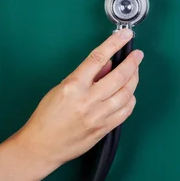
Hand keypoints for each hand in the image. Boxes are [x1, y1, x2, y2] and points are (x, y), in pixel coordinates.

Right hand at [18, 29, 142, 166]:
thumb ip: (86, 76)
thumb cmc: (47, 116)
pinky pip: (125, 112)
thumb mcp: (61, 88)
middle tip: (137, 55)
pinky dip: (131, 100)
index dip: (114, 44)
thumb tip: (106, 64)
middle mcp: (87, 100)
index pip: (98, 58)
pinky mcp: (103, 129)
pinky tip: (130, 94)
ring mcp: (97, 116)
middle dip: (132, 63)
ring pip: (126, 94)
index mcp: (74, 86)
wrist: (42, 146)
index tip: (125, 35)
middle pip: (119, 76)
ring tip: (135, 72)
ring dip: (134, 80)